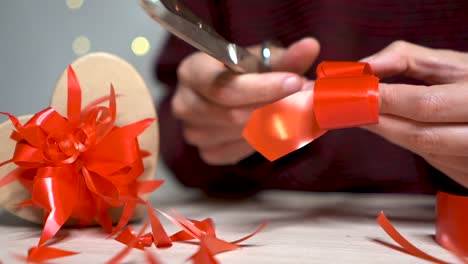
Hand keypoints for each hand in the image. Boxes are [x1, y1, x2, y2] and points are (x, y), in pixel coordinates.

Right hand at [173, 38, 319, 164]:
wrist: (224, 93)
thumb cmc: (241, 72)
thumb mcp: (260, 59)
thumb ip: (284, 57)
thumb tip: (310, 47)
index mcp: (191, 72)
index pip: (224, 87)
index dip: (262, 88)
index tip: (296, 82)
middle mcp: (185, 104)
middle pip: (235, 115)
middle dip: (278, 107)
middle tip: (311, 98)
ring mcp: (193, 133)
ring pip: (244, 136)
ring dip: (280, 124)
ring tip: (303, 109)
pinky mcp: (207, 153)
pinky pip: (244, 151)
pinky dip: (268, 140)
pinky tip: (281, 126)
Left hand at [362, 41, 467, 187]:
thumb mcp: (453, 64)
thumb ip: (408, 60)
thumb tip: (366, 66)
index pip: (425, 104)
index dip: (384, 100)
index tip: (353, 94)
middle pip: (421, 135)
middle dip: (379, 121)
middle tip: (349, 109)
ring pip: (424, 152)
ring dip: (387, 133)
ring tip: (363, 116)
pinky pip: (433, 161)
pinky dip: (406, 143)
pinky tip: (390, 128)